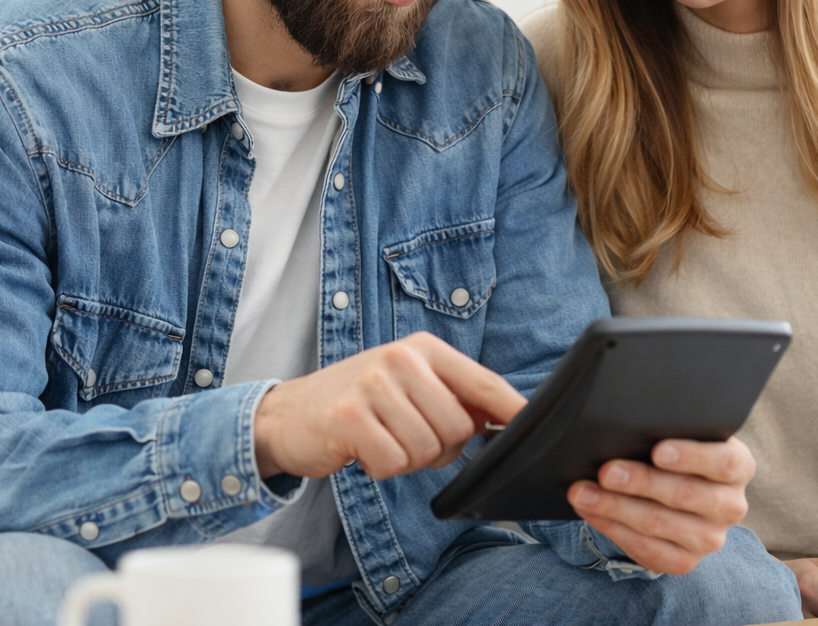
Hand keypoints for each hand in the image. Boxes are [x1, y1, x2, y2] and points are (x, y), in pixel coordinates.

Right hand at [253, 331, 526, 479]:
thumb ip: (452, 396)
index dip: (511, 409)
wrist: (286, 414)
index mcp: (423, 349)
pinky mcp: (349, 417)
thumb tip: (504, 417)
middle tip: (406, 437)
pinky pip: (393, 463)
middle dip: (440, 448)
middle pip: (459, 428)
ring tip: (382, 440)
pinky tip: (363, 450)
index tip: (532, 424)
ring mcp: (374, 385)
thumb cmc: (357, 402)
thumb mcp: (407, 384)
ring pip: (427, 450)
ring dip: (407, 459)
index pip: (483, 382)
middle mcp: (401, 359)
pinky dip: (382, 468)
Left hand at [566, 436, 754, 574]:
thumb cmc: (675, 454)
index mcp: (738, 466)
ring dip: (615, 507)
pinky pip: (648, 550)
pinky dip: (614, 529)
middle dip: (640, 482)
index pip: (724, 462)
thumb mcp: (682, 437)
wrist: (678, 494)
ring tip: (584, 493)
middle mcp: (731, 505)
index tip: (657, 450)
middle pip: (685, 494)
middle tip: (605, 471)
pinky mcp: (686, 562)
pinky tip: (592, 513)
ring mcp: (710, 538)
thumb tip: (627, 425)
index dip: (691, 456)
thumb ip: (667, 430)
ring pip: (659, 523)